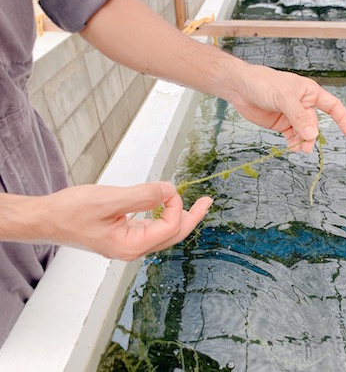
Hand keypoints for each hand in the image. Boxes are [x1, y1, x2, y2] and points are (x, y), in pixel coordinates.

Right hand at [35, 182, 211, 260]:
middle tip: (208, 201)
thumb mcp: (109, 199)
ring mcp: (127, 244)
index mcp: (131, 246)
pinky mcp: (122, 236)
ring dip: (178, 216)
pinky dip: (162, 216)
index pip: (169, 227)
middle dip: (191, 216)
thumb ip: (142, 195)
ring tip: (195, 204)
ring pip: (163, 232)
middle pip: (172, 234)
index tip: (167, 187)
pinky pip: (151, 228)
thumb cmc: (70, 212)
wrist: (45, 219)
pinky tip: (166, 206)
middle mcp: (132, 249)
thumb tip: (169, 190)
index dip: (174, 205)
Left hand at [229, 64, 345, 152]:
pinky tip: (291, 148)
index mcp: (310, 92)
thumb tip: (312, 135)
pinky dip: (294, 143)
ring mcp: (292, 116)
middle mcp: (303, 104)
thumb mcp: (283, 98)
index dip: (343, 120)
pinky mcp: (281, 124)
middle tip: (305, 146)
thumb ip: (298, 117)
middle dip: (311, 136)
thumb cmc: (263, 84)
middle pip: (315, 124)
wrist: (240, 88)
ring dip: (303, 142)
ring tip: (298, 150)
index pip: (333, 106)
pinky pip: (293, 137)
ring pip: (304, 133)